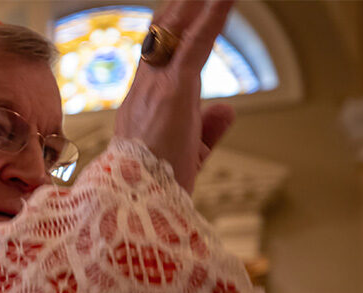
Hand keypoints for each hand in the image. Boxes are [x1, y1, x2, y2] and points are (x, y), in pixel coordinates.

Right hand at [114, 0, 234, 191]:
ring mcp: (156, 86)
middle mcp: (143, 89)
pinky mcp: (175, 89)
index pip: (154, 57)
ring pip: (174, 30)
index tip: (182, 8)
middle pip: (159, 34)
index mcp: (140, 105)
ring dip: (195, 3)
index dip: (167, 30)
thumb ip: (207, 129)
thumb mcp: (190, 154)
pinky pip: (196, 42)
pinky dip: (214, 16)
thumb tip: (225, 110)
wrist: (137, 203)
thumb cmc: (157, 188)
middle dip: (179, 7)